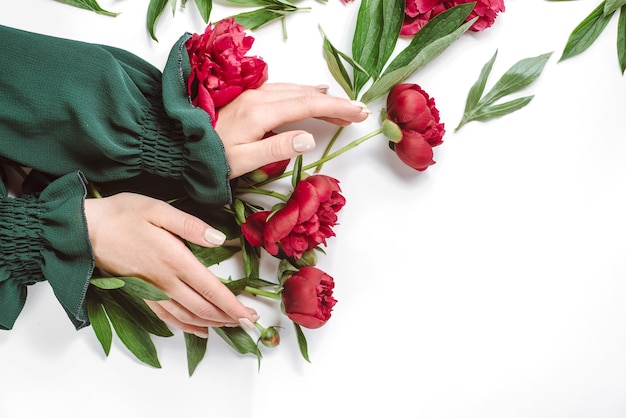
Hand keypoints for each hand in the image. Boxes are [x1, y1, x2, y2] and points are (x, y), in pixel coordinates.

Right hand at [84, 192, 257, 337]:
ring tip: (231, 326)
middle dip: (229, 317)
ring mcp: (151, 291)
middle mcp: (165, 281)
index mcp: (174, 260)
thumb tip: (220, 239)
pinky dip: (186, 326)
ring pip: (188, 317)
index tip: (250, 314)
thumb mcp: (157, 209)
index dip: (233, 305)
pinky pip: (167, 318)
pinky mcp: (140, 294)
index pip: (212, 290)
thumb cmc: (120, 215)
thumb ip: (191, 226)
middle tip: (250, 322)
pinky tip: (199, 329)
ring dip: (212, 324)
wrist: (82, 231)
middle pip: (204, 308)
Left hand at [215, 83, 370, 177]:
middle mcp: (258, 97)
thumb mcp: (243, 161)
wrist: (179, 147)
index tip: (358, 112)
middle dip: (334, 102)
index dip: (336, 107)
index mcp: (260, 112)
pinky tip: (310, 94)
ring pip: (295, 90)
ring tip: (341, 107)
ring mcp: (252, 95)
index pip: (307, 105)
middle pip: (305, 94)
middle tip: (358, 111)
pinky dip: (303, 93)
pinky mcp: (248, 98)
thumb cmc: (210, 159)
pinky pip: (284, 90)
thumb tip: (308, 139)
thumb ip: (276, 148)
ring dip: (320, 97)